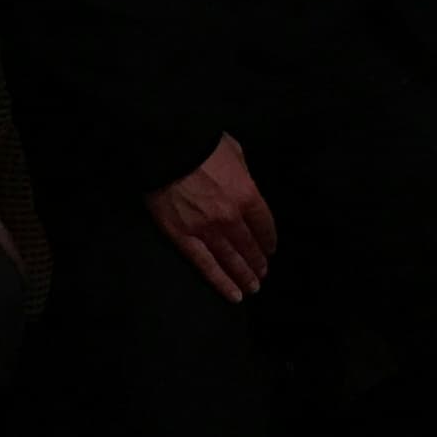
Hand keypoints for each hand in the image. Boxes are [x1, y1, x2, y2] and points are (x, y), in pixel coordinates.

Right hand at [148, 135, 276, 301]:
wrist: (166, 146)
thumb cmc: (200, 142)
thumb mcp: (234, 150)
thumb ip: (243, 173)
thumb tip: (245, 183)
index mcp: (247, 194)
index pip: (265, 224)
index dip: (269, 239)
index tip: (270, 248)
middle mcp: (231, 217)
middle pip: (250, 246)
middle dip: (258, 262)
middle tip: (263, 273)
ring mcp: (206, 230)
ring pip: (231, 260)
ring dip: (244, 275)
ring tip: (252, 287)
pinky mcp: (183, 237)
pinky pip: (205, 265)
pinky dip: (220, 281)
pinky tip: (233, 294)